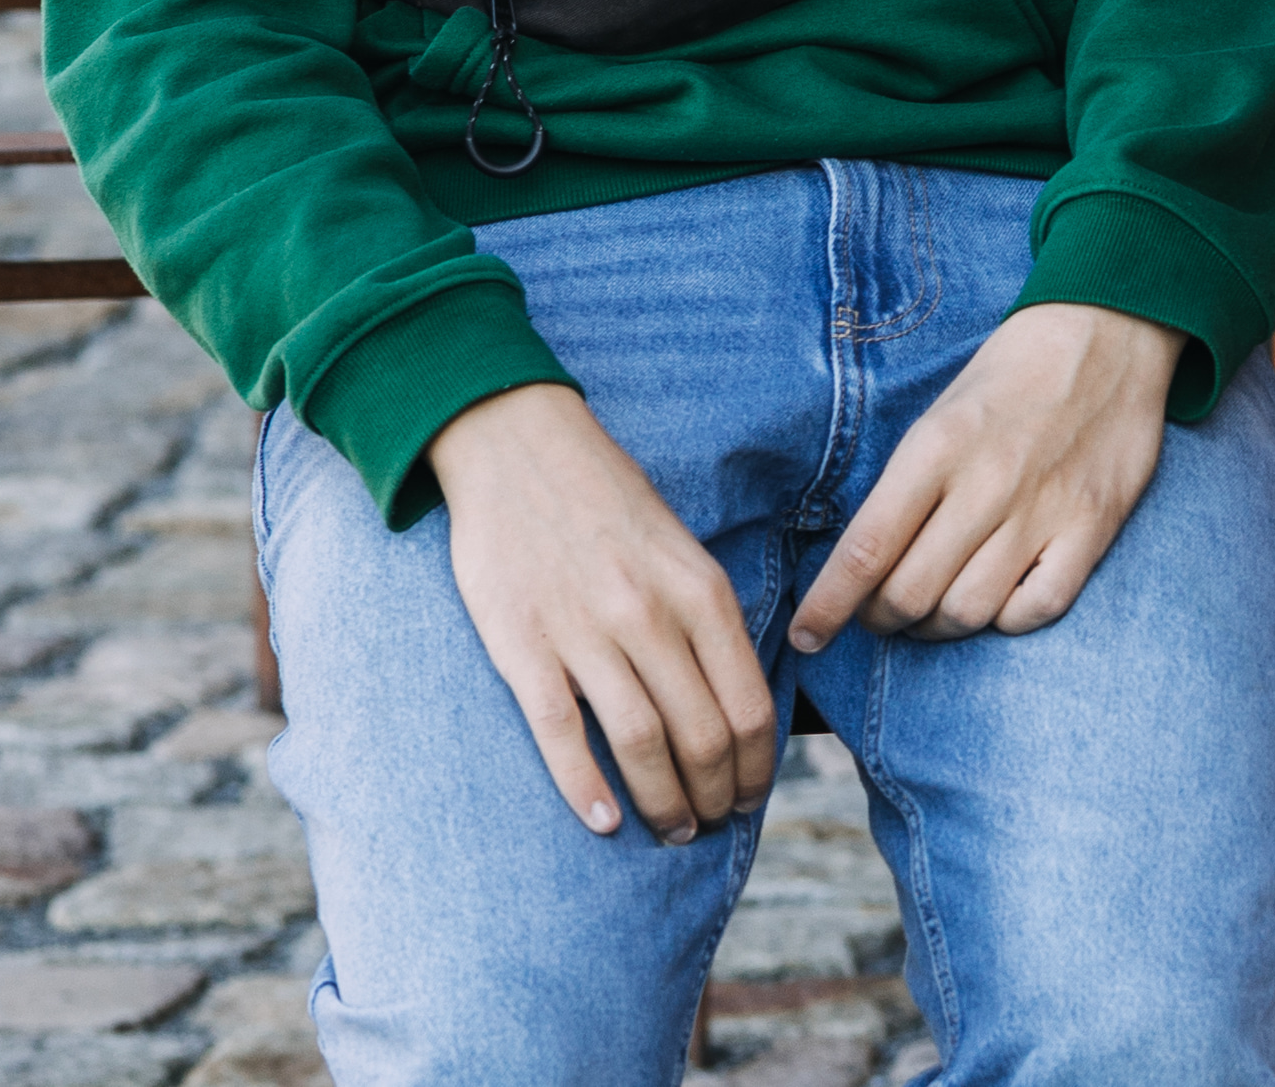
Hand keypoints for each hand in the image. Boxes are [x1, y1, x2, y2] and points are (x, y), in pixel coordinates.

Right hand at [427, 383, 775, 842]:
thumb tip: (739, 704)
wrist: (517, 445)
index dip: (757, 767)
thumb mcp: (682, 550)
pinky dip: (587, 787)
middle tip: (711, 823)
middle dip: (715, 795)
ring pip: (641, 744)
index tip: (750, 796)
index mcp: (700, 592)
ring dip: (664, 803)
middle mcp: (650, 615)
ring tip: (672, 829)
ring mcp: (584, 632)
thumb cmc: (607, 501)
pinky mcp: (522, 646)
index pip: (750, 706)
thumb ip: (709, 620)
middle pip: (702, 737)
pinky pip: (560, 733)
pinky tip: (605, 822)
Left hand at [787, 302, 1178, 649]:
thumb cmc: (1012, 375)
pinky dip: (1006, 619)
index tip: (806, 636)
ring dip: (937, 625)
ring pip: (967, 612)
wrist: (1111, 330)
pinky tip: (998, 599)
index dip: (828, 607)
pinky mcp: (1092, 527)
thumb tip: (865, 564)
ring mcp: (1043, 509)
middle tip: (879, 610)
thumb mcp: (941, 414)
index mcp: (937, 447)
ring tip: (933, 609)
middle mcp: (987, 483)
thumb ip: (906, 486)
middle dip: (881, 617)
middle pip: (910, 594)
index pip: (866, 550)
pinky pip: (1036, 609)